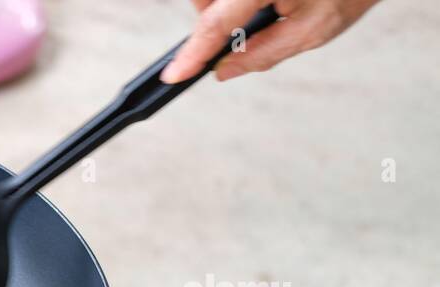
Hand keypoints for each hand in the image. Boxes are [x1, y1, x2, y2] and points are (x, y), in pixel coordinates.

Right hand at [161, 0, 381, 82]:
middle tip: (245, 30)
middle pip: (206, 0)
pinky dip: (231, 1)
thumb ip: (264, 54)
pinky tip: (261, 3)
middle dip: (212, 19)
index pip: (217, 22)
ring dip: (223, 5)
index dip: (193, 53)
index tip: (173, 75)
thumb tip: (224, 70)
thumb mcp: (315, 29)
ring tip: (267, 7)